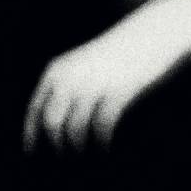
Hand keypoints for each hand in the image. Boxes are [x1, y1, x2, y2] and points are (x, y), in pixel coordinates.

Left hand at [22, 0, 190, 152]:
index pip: (35, 111)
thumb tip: (54, 124)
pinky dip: (101, 143)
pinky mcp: (118, 90)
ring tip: (90, 154)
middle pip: (52, 126)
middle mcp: (71, 76)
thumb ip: (68, 86)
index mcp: (59, 69)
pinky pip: (101, 128)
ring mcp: (95, 83)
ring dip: (80, 149)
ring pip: (74, 131)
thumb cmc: (122, 51)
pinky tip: (105, 147)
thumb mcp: (86, 63)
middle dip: (58, 147)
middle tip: (69, 158)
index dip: (32, 136)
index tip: (35, 154)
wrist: (158, 31)